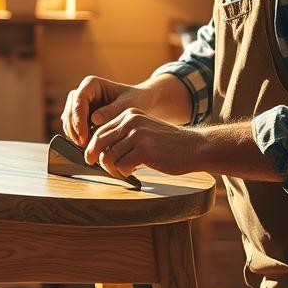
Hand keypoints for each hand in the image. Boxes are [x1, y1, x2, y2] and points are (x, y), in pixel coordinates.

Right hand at [60, 76, 158, 148]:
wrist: (142, 103)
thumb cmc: (137, 100)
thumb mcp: (128, 104)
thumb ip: (112, 111)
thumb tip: (94, 120)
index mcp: (91, 84)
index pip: (79, 100)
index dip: (78, 119)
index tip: (84, 136)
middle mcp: (82, 93)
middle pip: (70, 110)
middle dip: (74, 129)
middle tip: (83, 146)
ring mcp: (80, 105)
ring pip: (68, 120)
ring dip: (74, 135)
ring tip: (86, 148)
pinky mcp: (82, 117)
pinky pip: (74, 128)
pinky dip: (78, 137)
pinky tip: (87, 147)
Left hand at [85, 108, 202, 177]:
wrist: (195, 147)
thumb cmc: (168, 145)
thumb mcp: (144, 132)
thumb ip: (124, 137)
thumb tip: (99, 153)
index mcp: (129, 114)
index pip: (100, 131)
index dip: (93, 148)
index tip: (92, 159)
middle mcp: (131, 121)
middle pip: (98, 143)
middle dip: (97, 159)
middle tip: (103, 169)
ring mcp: (137, 134)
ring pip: (108, 157)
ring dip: (113, 169)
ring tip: (124, 172)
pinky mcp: (144, 150)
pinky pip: (121, 166)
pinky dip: (124, 173)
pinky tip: (133, 172)